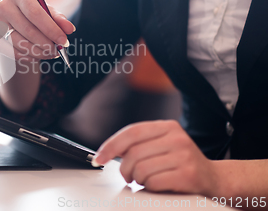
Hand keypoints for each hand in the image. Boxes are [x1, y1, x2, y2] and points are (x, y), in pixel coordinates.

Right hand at [0, 0, 74, 60]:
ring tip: (51, 53)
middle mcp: (3, 6)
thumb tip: (69, 29)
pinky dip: (28, 56)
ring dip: (39, 52)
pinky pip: (12, 52)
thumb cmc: (34, 17)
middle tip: (58, 51)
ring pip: (20, 42)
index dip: (51, 28)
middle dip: (46, 43)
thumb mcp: (48, 13)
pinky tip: (38, 56)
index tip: (64, 40)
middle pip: (28, 29)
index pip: (35, 12)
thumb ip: (59, 19)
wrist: (14, 25)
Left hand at [92, 120, 218, 195]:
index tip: (99, 158)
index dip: (111, 146)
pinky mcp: (188, 175)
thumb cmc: (181, 163)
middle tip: (128, 176)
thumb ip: (140, 144)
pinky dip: (149, 187)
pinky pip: (153, 182)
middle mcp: (177, 137)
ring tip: (146, 180)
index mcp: (167, 126)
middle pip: (133, 153)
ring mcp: (184, 155)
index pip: (131, 132)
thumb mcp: (163, 145)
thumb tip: (108, 152)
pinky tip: (157, 186)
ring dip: (138, 179)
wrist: (215, 179)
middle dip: (124, 169)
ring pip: (141, 169)